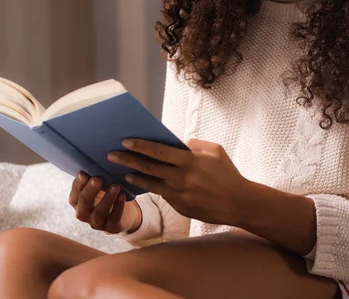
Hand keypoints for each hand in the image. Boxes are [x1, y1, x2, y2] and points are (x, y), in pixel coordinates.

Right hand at [69, 172, 141, 233]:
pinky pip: (114, 219)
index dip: (78, 185)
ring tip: (115, 185)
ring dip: (107, 198)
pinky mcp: (111, 227)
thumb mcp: (99, 185)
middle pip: (84, 203)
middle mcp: (84, 214)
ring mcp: (97, 222)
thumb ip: (93, 175)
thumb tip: (93, 156)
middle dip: (91, 190)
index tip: (84, 173)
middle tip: (98, 179)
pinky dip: (118, 207)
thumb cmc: (107, 193)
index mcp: (78, 202)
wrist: (124, 213)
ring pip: (99, 213)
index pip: (74, 194)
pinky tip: (123, 196)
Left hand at [107, 138, 246, 225]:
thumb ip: (194, 145)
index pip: (159, 152)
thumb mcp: (215, 151)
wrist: (238, 203)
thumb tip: (178, 143)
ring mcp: (179, 195)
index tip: (125, 141)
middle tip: (111, 155)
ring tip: (121, 172)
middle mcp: (181, 178)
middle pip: (148, 168)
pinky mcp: (179, 206)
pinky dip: (149, 188)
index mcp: (190, 161)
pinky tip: (140, 183)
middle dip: (127, 160)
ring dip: (134, 177)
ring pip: (150, 184)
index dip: (140, 146)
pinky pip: (161, 195)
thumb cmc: (227, 173)